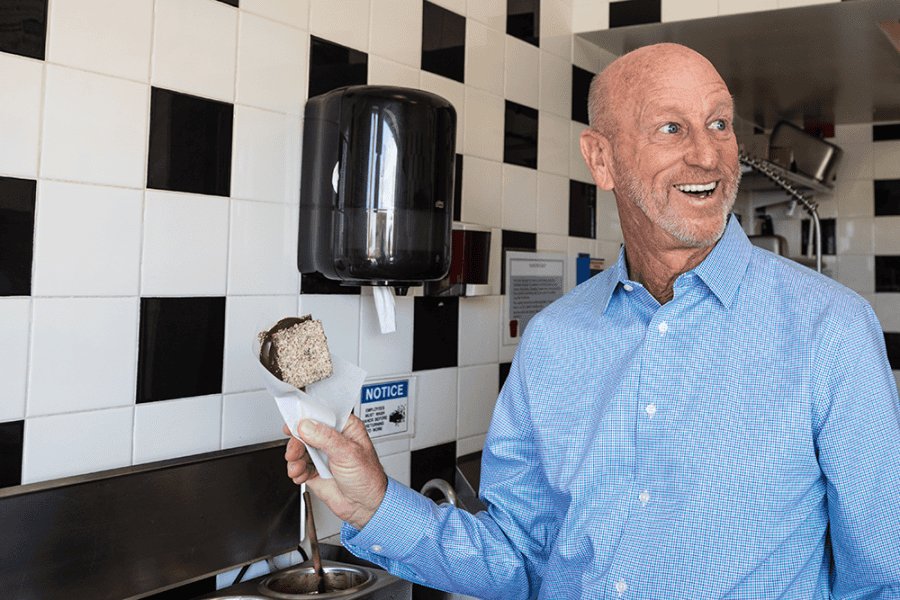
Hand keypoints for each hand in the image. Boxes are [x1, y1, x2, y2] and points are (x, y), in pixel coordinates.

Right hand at [283, 415, 387, 530]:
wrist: (365, 507)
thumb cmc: (368, 478)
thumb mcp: (349, 454)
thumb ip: (327, 439)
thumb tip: (307, 426)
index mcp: (346, 428)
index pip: (323, 414)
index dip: (307, 416)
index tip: (294, 421)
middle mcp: (333, 439)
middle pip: (306, 431)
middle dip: (297, 442)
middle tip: (293, 452)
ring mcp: (323, 454)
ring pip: (299, 448)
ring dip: (295, 459)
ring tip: (297, 468)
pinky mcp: (315, 469)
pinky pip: (298, 465)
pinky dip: (296, 470)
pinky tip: (301, 476)